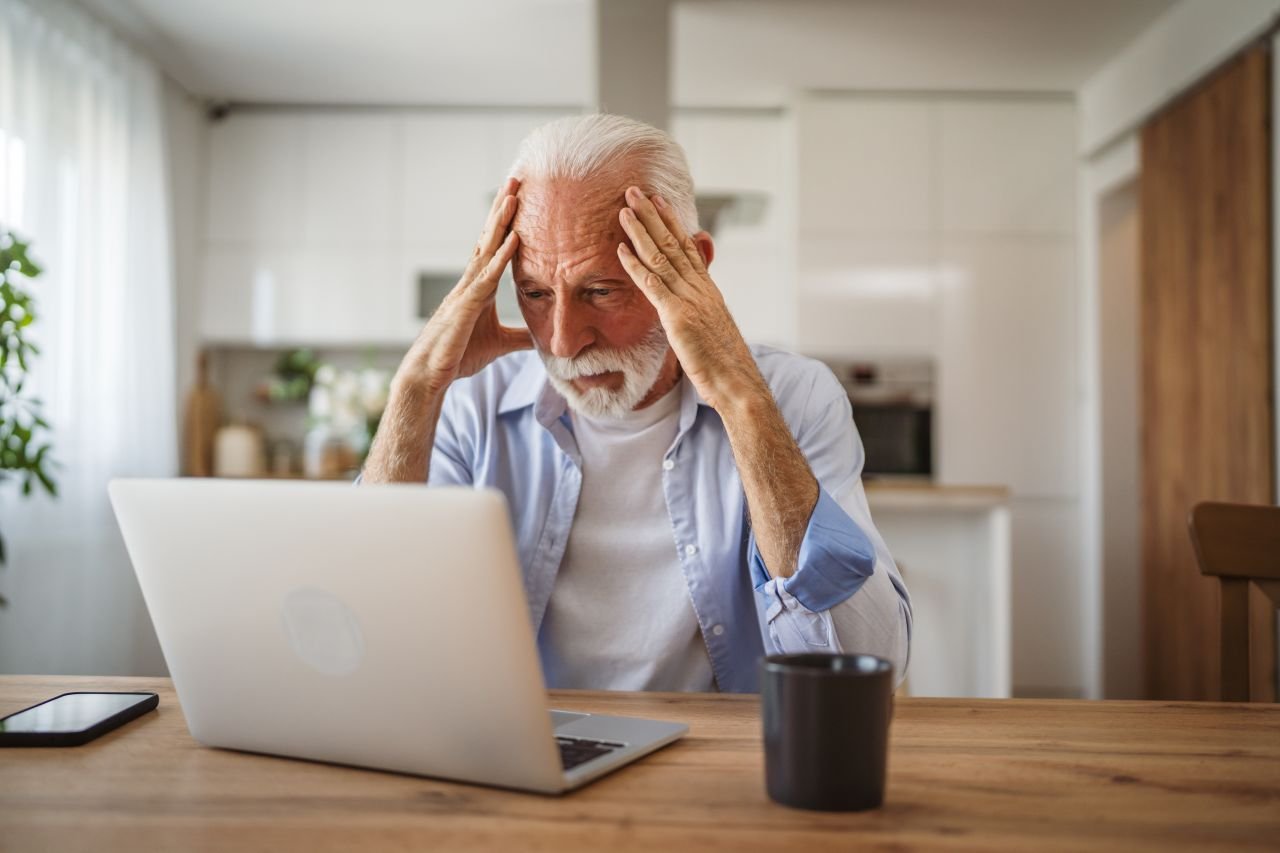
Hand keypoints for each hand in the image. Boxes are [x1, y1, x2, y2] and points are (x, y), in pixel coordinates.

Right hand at [397, 177, 531, 393]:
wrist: (429, 375)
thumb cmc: (457, 356)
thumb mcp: (499, 344)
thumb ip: (519, 336)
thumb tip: (541, 337)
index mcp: (478, 288)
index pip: (495, 248)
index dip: (507, 224)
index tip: (520, 199)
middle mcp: (470, 282)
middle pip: (489, 238)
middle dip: (503, 209)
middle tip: (517, 180)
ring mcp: (466, 291)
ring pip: (487, 249)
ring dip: (501, 222)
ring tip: (515, 195)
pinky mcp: (466, 306)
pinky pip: (487, 276)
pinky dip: (502, 256)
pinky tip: (515, 238)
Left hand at [616, 186, 767, 412]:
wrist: (737, 383)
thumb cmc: (725, 365)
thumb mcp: (711, 332)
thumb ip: (698, 315)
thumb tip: (691, 311)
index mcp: (709, 291)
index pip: (688, 249)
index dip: (673, 224)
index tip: (659, 203)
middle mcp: (701, 289)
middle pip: (674, 244)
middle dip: (653, 215)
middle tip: (635, 191)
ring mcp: (690, 300)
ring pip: (662, 257)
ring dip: (641, 231)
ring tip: (624, 209)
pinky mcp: (679, 316)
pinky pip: (654, 285)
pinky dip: (636, 265)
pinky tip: (621, 249)